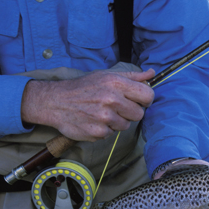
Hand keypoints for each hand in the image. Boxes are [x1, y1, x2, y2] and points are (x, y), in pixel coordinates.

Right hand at [21, 69, 154, 140]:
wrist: (56, 101)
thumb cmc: (84, 87)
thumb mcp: (107, 75)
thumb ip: (132, 76)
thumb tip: (152, 74)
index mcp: (116, 83)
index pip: (148, 95)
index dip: (145, 100)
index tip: (138, 101)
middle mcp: (111, 99)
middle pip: (139, 114)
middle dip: (130, 112)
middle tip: (115, 107)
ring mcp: (104, 117)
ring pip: (125, 126)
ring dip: (116, 121)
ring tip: (101, 113)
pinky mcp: (98, 132)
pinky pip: (111, 134)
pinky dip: (104, 129)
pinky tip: (93, 121)